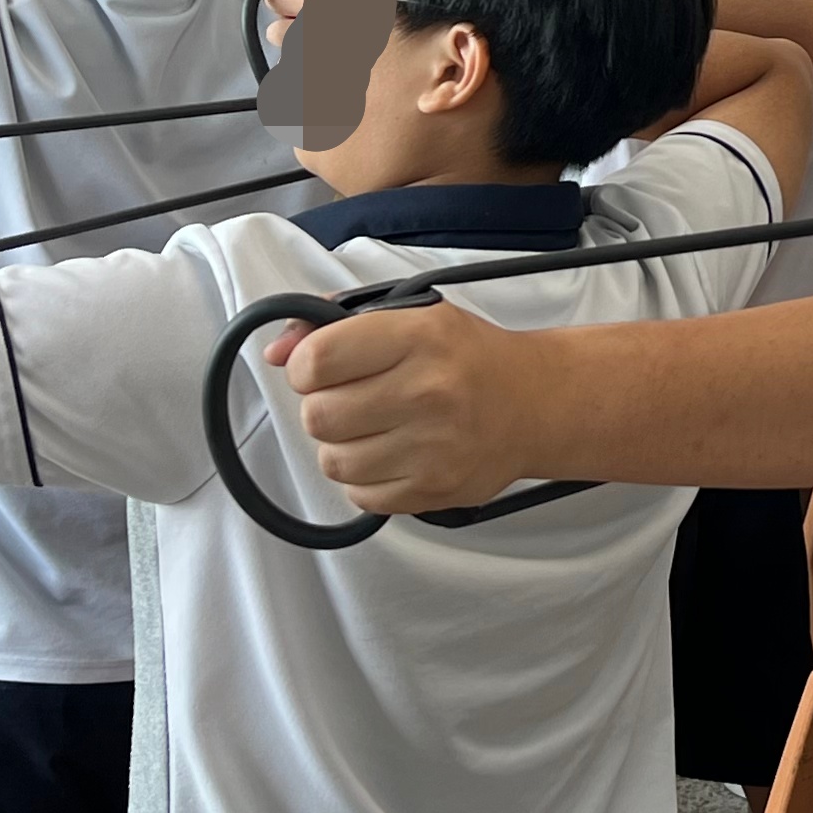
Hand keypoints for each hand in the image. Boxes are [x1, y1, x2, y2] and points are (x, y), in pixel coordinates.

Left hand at [276, 302, 559, 517]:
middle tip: (354, 400)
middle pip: (318, 417)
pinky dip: (366, 478)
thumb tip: (276, 354)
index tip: (323, 368)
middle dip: (325, 407)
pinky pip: (359, 495)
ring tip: (375, 429)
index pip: (317, 361)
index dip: (306, 367)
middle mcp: (428, 392)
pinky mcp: (434, 490)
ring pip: (333, 461)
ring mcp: (433, 447)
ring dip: (342, 446)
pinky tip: (392, 455)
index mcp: (420, 337)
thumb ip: (334, 325)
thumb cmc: (467, 358)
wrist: (535, 404)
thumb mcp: (410, 316)